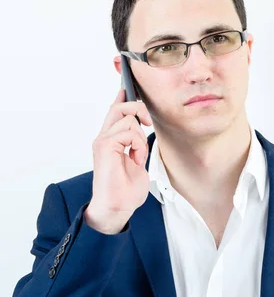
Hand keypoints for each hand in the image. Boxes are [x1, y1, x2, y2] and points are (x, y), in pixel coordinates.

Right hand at [84, 88, 152, 233]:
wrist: (117, 208)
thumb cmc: (125, 191)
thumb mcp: (136, 162)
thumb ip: (136, 146)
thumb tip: (141, 134)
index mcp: (110, 141)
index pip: (115, 112)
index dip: (123, 98)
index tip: (128, 88)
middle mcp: (104, 138)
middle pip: (119, 107)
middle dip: (137, 108)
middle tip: (148, 123)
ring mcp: (103, 141)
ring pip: (128, 119)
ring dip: (141, 138)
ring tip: (137, 156)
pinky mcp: (104, 146)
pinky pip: (129, 132)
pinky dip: (138, 145)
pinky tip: (135, 159)